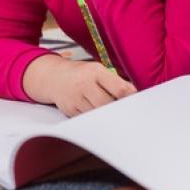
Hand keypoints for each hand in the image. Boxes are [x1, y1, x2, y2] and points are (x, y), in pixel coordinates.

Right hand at [23, 55, 137, 116]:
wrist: (54, 77)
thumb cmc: (82, 74)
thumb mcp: (98, 70)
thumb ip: (116, 81)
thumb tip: (134, 94)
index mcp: (95, 71)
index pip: (119, 89)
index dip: (130, 98)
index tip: (134, 101)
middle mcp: (84, 84)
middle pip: (108, 105)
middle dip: (117, 108)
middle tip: (123, 110)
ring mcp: (76, 98)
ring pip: (98, 114)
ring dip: (106, 115)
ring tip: (110, 112)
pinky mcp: (70, 110)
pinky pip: (88, 118)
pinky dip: (95, 118)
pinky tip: (96, 112)